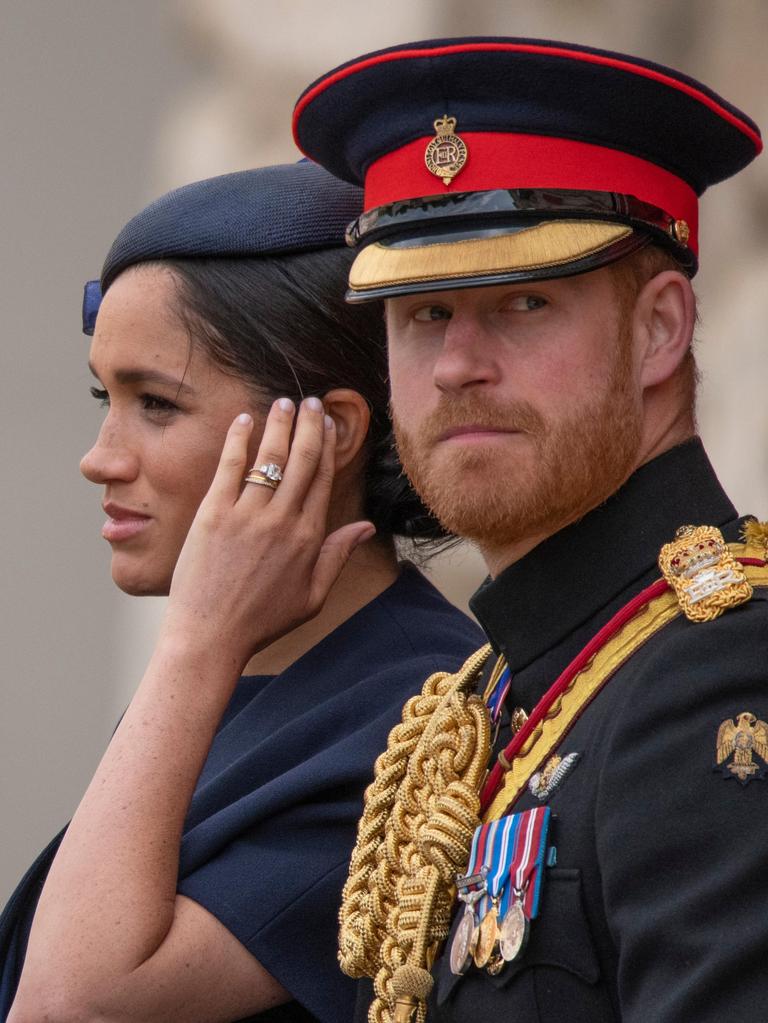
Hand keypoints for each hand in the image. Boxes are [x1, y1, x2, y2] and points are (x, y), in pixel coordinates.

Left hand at [162, 396, 374, 668]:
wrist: (211, 635)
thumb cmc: (262, 621)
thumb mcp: (313, 595)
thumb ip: (338, 555)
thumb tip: (366, 525)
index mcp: (309, 538)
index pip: (322, 478)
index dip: (327, 446)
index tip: (327, 424)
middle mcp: (283, 521)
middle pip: (302, 459)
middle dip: (309, 425)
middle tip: (311, 402)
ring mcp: (248, 515)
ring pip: (270, 456)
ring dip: (279, 424)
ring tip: (283, 402)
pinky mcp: (214, 514)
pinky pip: (231, 466)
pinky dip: (239, 439)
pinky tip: (244, 419)